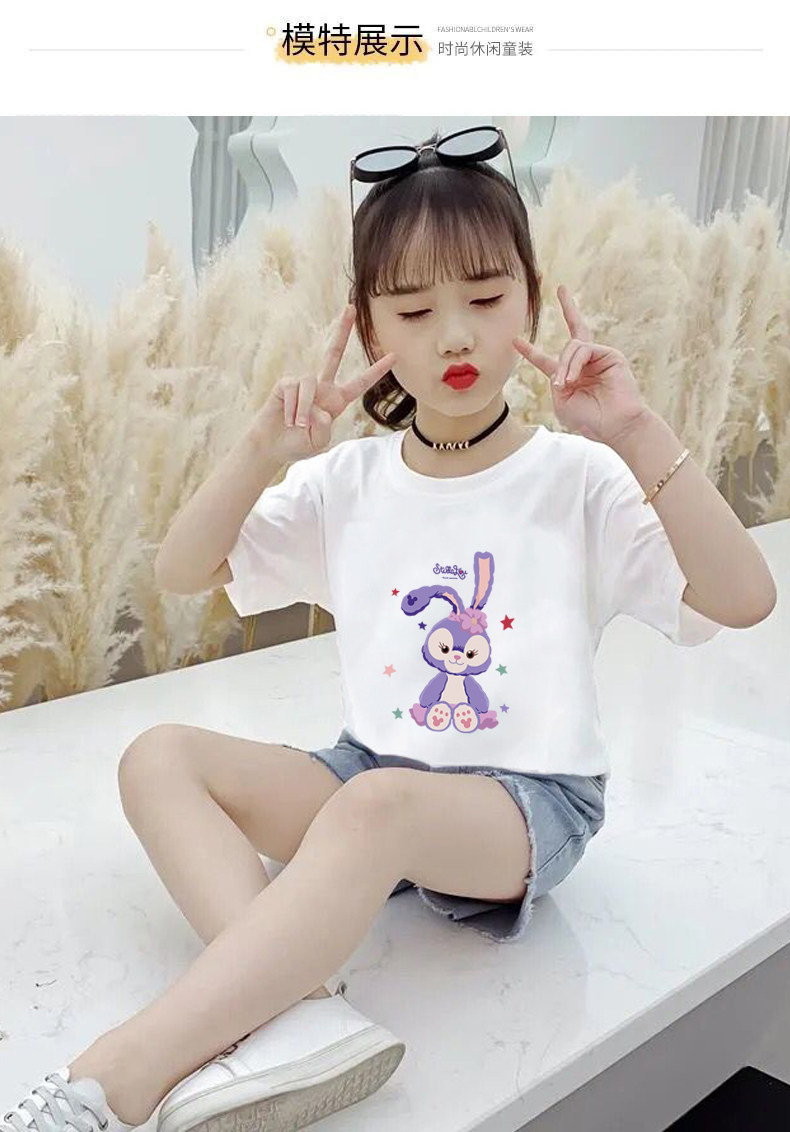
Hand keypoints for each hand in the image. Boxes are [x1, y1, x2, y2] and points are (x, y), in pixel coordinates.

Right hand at [253, 304, 396, 462]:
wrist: (271, 445)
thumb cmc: (296, 444)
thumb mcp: (318, 442)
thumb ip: (324, 429)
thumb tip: (321, 410)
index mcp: (336, 401)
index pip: (360, 383)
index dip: (376, 371)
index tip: (394, 356)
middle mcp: (322, 387)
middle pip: (334, 353)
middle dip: (342, 331)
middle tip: (350, 308)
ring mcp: (303, 384)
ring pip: (309, 383)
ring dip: (303, 409)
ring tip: (296, 424)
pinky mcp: (285, 384)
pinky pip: (293, 388)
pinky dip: (292, 407)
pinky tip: (287, 417)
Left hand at [513, 284, 650, 445]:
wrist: (614, 425)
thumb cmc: (589, 420)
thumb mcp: (562, 403)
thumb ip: (556, 380)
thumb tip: (562, 364)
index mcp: (569, 378)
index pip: (546, 361)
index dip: (531, 352)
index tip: (515, 341)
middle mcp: (584, 364)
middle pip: (575, 330)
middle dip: (569, 308)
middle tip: (561, 288)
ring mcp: (598, 358)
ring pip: (571, 346)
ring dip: (564, 365)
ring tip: (565, 384)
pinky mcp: (609, 355)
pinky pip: (583, 349)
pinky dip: (573, 364)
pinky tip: (573, 379)